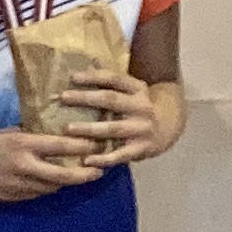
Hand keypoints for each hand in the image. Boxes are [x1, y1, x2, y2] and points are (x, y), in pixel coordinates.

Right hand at [0, 126, 101, 200]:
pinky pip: (37, 194)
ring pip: (52, 187)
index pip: (61, 146)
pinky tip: (51, 183)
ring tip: (78, 176)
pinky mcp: (13, 198)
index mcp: (23, 145)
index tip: (97, 146)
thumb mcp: (8, 134)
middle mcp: (25, 166)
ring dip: (65, 182)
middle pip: (64, 174)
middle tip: (98, 172)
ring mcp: (19, 185)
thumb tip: (54, 137)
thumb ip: (30, 138)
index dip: (82, 147)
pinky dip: (46, 188)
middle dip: (84, 174)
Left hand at [54, 73, 175, 172]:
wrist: (169, 129)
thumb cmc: (137, 107)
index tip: (72, 77)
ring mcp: (142, 128)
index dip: (94, 77)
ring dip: (89, 129)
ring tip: (68, 129)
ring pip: (113, 128)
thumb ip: (110, 85)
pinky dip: (103, 159)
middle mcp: (141, 106)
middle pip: (111, 100)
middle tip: (63, 98)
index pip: (114, 78)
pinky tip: (86, 160)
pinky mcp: (142, 149)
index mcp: (137, 88)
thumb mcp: (131, 92)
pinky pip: (120, 155)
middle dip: (86, 98)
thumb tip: (78, 71)